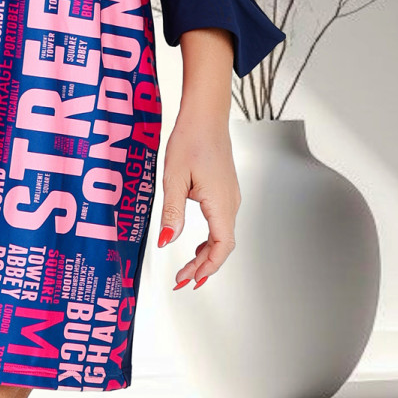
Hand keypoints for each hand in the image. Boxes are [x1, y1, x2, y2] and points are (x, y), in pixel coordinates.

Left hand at [157, 114, 240, 288]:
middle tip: (182, 280)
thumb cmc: (191, 140)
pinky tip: (196, 243)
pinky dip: (209, 239)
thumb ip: (172, 213)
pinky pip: (221, 223)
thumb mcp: (174, 178)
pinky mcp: (225, 191)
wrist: (205, 116)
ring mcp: (230, 197)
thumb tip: (166, 241)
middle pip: (222, 246)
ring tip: (186, 267)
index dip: (207, 268)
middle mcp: (231, 203)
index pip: (221, 246)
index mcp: (220, 203)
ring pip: (222, 236)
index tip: (191, 280)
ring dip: (206, 254)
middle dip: (203, 266)